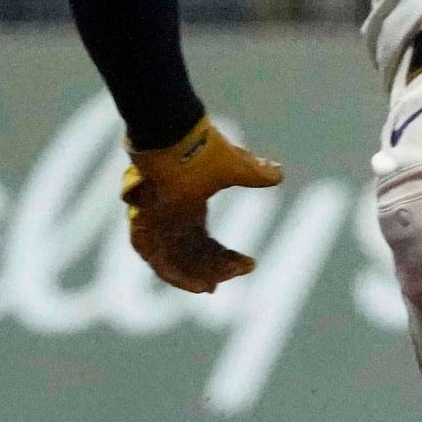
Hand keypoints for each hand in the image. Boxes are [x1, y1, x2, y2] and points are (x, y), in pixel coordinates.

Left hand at [124, 115, 286, 293]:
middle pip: (189, 255)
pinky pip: (152, 256)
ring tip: (213, 286)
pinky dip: (171, 272)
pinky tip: (193, 281)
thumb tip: (279, 173)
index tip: (249, 263)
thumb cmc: (201, 146)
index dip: (224, 257)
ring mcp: (154, 220)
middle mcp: (170, 217)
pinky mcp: (143, 220)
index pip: (204, 242)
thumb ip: (255, 173)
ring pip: (170, 261)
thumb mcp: (236, 165)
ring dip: (192, 276)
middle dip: (211, 270)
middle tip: (230, 279)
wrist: (173, 134)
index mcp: (189, 206)